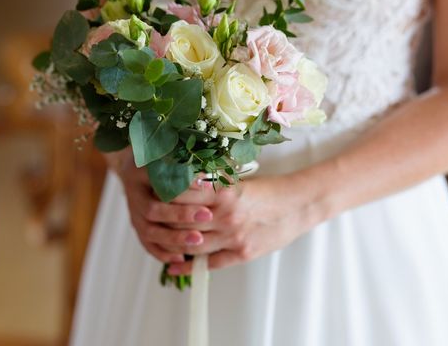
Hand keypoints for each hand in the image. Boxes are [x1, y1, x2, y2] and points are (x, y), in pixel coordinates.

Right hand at [108, 148, 216, 264]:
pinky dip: (164, 253)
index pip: (159, 181)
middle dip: (181, 215)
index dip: (182, 185)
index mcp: (140, 173)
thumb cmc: (159, 161)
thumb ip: (184, 167)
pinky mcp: (138, 229)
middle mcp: (134, 196)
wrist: (137, 173)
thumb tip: (208, 180)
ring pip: (150, 232)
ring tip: (198, 240)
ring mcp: (134, 215)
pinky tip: (181, 258)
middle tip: (208, 215)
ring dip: (174, 238)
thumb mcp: (169, 156)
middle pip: (153, 210)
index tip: (208, 186)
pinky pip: (148, 246)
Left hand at [163, 172, 326, 275]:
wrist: (300, 204)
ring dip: (173, 244)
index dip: (165, 194)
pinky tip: (176, 265)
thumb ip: (215, 188)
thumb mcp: (241, 182)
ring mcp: (234, 237)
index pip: (184, 195)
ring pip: (192, 243)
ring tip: (157, 240)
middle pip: (183, 221)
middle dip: (164, 219)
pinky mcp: (242, 253)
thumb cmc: (271, 189)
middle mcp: (227, 216)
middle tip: (147, 216)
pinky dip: (190, 266)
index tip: (152, 191)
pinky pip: (210, 263)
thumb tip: (188, 187)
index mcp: (226, 193)